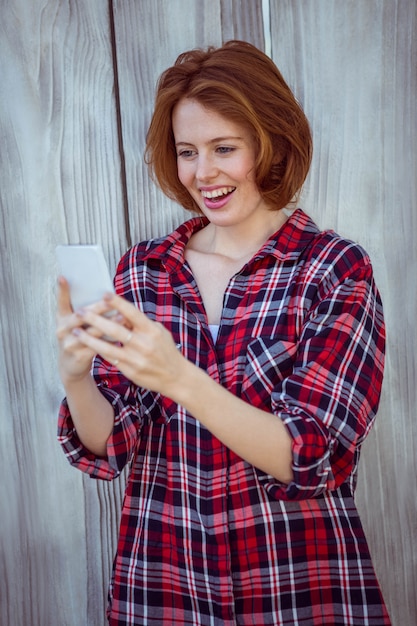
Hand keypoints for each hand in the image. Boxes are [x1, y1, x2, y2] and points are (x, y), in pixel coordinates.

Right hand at [55, 278, 126, 384]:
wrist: (71, 366)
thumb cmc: (78, 338)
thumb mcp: (76, 324)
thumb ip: (86, 312)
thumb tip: (107, 295)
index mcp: (62, 318)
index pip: (61, 301)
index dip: (61, 290)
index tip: (63, 277)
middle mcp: (62, 329)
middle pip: (80, 315)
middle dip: (97, 307)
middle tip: (110, 300)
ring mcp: (69, 343)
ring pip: (90, 331)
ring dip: (108, 323)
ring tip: (122, 317)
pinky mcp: (78, 355)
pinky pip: (97, 346)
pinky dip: (109, 340)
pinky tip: (121, 336)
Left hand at [68, 292, 187, 397]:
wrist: (176, 378)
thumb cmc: (166, 351)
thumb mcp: (159, 333)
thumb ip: (141, 323)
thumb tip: (123, 313)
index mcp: (151, 330)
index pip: (132, 313)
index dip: (117, 303)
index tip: (103, 294)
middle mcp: (143, 344)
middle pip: (114, 329)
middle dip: (94, 319)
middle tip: (80, 311)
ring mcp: (136, 359)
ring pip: (107, 346)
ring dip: (89, 338)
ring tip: (75, 331)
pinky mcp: (130, 371)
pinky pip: (109, 358)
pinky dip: (97, 350)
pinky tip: (86, 344)